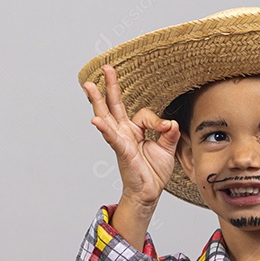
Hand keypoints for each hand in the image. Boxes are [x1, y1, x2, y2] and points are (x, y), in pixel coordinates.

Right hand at [83, 64, 179, 208]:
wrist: (149, 192)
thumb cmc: (153, 171)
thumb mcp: (167, 148)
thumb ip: (168, 133)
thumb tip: (171, 123)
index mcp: (134, 130)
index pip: (144, 114)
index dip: (157, 121)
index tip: (166, 129)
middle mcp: (124, 132)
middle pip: (115, 105)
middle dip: (110, 86)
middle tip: (105, 68)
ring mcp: (120, 141)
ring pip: (107, 116)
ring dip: (97, 101)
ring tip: (89, 86)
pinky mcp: (121, 151)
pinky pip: (112, 138)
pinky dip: (105, 129)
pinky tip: (96, 121)